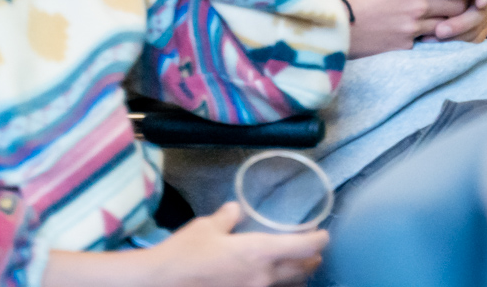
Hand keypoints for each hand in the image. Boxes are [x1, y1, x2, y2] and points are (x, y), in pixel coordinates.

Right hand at [140, 202, 326, 286]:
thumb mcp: (206, 227)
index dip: (318, 239)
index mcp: (259, 253)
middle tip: (315, 251)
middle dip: (312, 260)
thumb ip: (228, 217)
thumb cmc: (185, 253)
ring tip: (299, 269)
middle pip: (302, 270)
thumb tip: (237, 209)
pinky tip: (271, 282)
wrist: (162, 285)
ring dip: (298, 277)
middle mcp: (263, 277)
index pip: (303, 247)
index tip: (324, 233)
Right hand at [329, 0, 486, 55]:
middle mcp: (417, 7)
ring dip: (455, 15)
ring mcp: (412, 29)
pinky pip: (431, 39)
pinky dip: (437, 31)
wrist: (325, 21)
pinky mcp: (404, 46)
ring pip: (450, 23)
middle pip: (460, 4)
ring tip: (450, 5)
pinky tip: (430, 23)